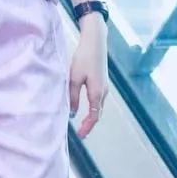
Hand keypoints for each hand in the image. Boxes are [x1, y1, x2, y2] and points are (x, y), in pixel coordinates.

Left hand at [69, 15, 107, 139]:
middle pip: (97, 114)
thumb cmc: (84, 58)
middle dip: (89, 124)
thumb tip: (71, 113)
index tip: (80, 136)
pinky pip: (98, 99)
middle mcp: (104, 92)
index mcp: (97, 93)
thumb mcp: (74, 78)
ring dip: (91, 116)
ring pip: (98, 107)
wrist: (95, 41)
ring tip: (81, 123)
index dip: (87, 128)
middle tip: (81, 133)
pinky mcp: (102, 80)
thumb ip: (72, 97)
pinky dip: (93, 107)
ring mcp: (105, 86)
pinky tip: (85, 107)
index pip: (94, 117)